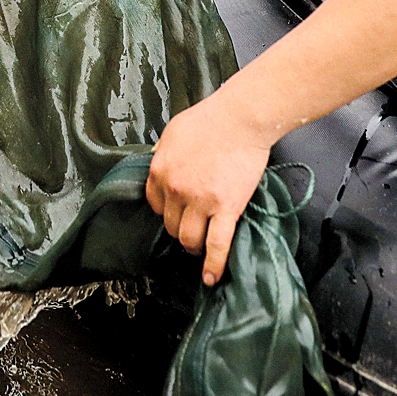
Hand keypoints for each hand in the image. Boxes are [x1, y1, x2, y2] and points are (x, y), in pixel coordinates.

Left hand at [145, 94, 270, 286]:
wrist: (242, 117)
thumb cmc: (210, 119)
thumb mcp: (173, 132)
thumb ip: (162, 153)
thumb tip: (158, 164)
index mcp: (160, 170)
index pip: (155, 205)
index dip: (166, 211)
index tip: (176, 214)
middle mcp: (176, 189)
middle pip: (171, 225)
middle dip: (180, 229)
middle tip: (192, 228)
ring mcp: (201, 201)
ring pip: (188, 239)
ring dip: (193, 246)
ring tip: (200, 247)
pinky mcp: (226, 209)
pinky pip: (217, 245)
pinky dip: (213, 265)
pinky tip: (210, 278)